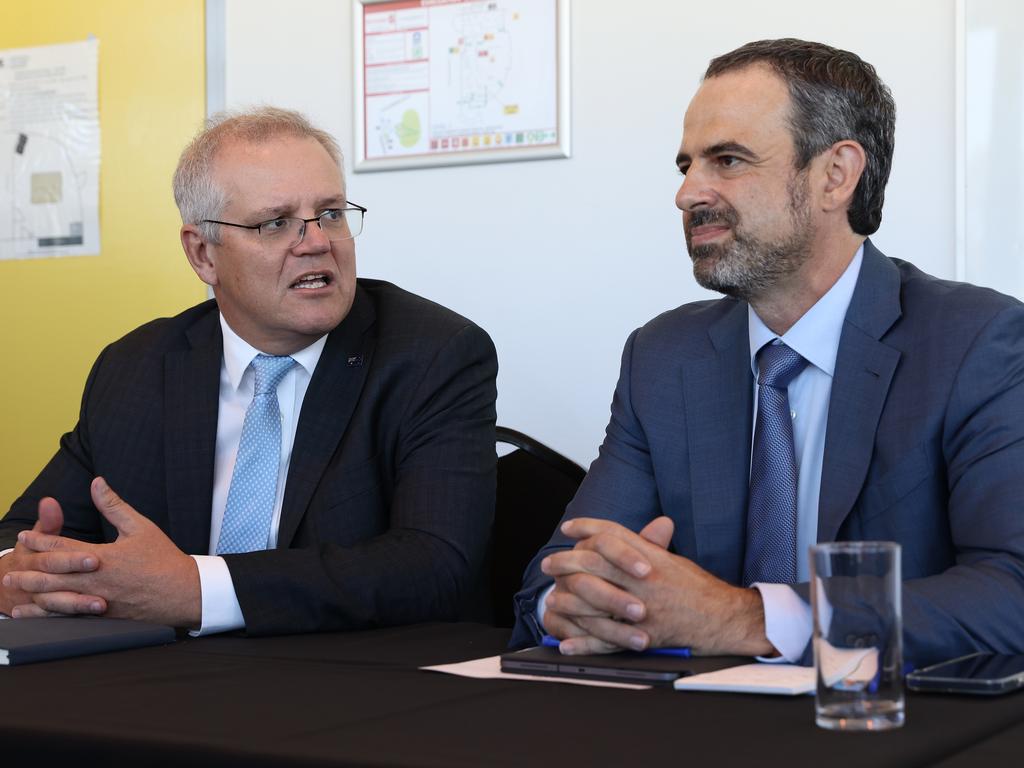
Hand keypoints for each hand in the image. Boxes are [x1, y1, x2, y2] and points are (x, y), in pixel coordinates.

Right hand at [0, 497, 100, 615]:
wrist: (5, 582)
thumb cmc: (30, 553)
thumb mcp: (37, 535)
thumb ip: (48, 521)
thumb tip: (50, 501)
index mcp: (33, 556)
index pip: (54, 556)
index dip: (73, 558)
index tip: (96, 559)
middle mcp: (35, 579)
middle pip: (56, 581)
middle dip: (78, 581)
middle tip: (105, 585)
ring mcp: (39, 599)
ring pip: (56, 604)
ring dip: (78, 605)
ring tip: (102, 605)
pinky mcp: (48, 613)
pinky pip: (57, 619)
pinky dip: (71, 619)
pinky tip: (92, 620)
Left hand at [4, 477, 200, 625]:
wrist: (182, 592)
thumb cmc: (163, 559)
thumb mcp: (140, 526)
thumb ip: (114, 506)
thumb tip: (97, 483)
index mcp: (102, 558)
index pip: (62, 548)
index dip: (40, 541)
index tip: (25, 536)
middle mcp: (94, 582)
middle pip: (51, 576)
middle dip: (28, 570)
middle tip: (10, 568)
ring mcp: (97, 602)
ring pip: (55, 599)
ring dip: (32, 593)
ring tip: (16, 589)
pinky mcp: (102, 617)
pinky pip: (67, 617)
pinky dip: (47, 615)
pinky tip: (35, 614)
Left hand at [544, 517, 773, 655]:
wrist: (723, 618)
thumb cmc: (696, 588)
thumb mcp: (670, 560)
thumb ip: (644, 545)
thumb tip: (615, 534)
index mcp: (651, 557)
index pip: (612, 535)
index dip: (587, 527)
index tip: (568, 529)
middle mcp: (644, 579)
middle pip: (597, 562)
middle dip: (567, 561)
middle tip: (549, 564)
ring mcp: (643, 607)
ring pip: (596, 600)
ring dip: (569, 601)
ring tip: (551, 601)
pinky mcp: (644, 635)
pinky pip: (608, 640)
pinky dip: (585, 643)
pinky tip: (566, 643)